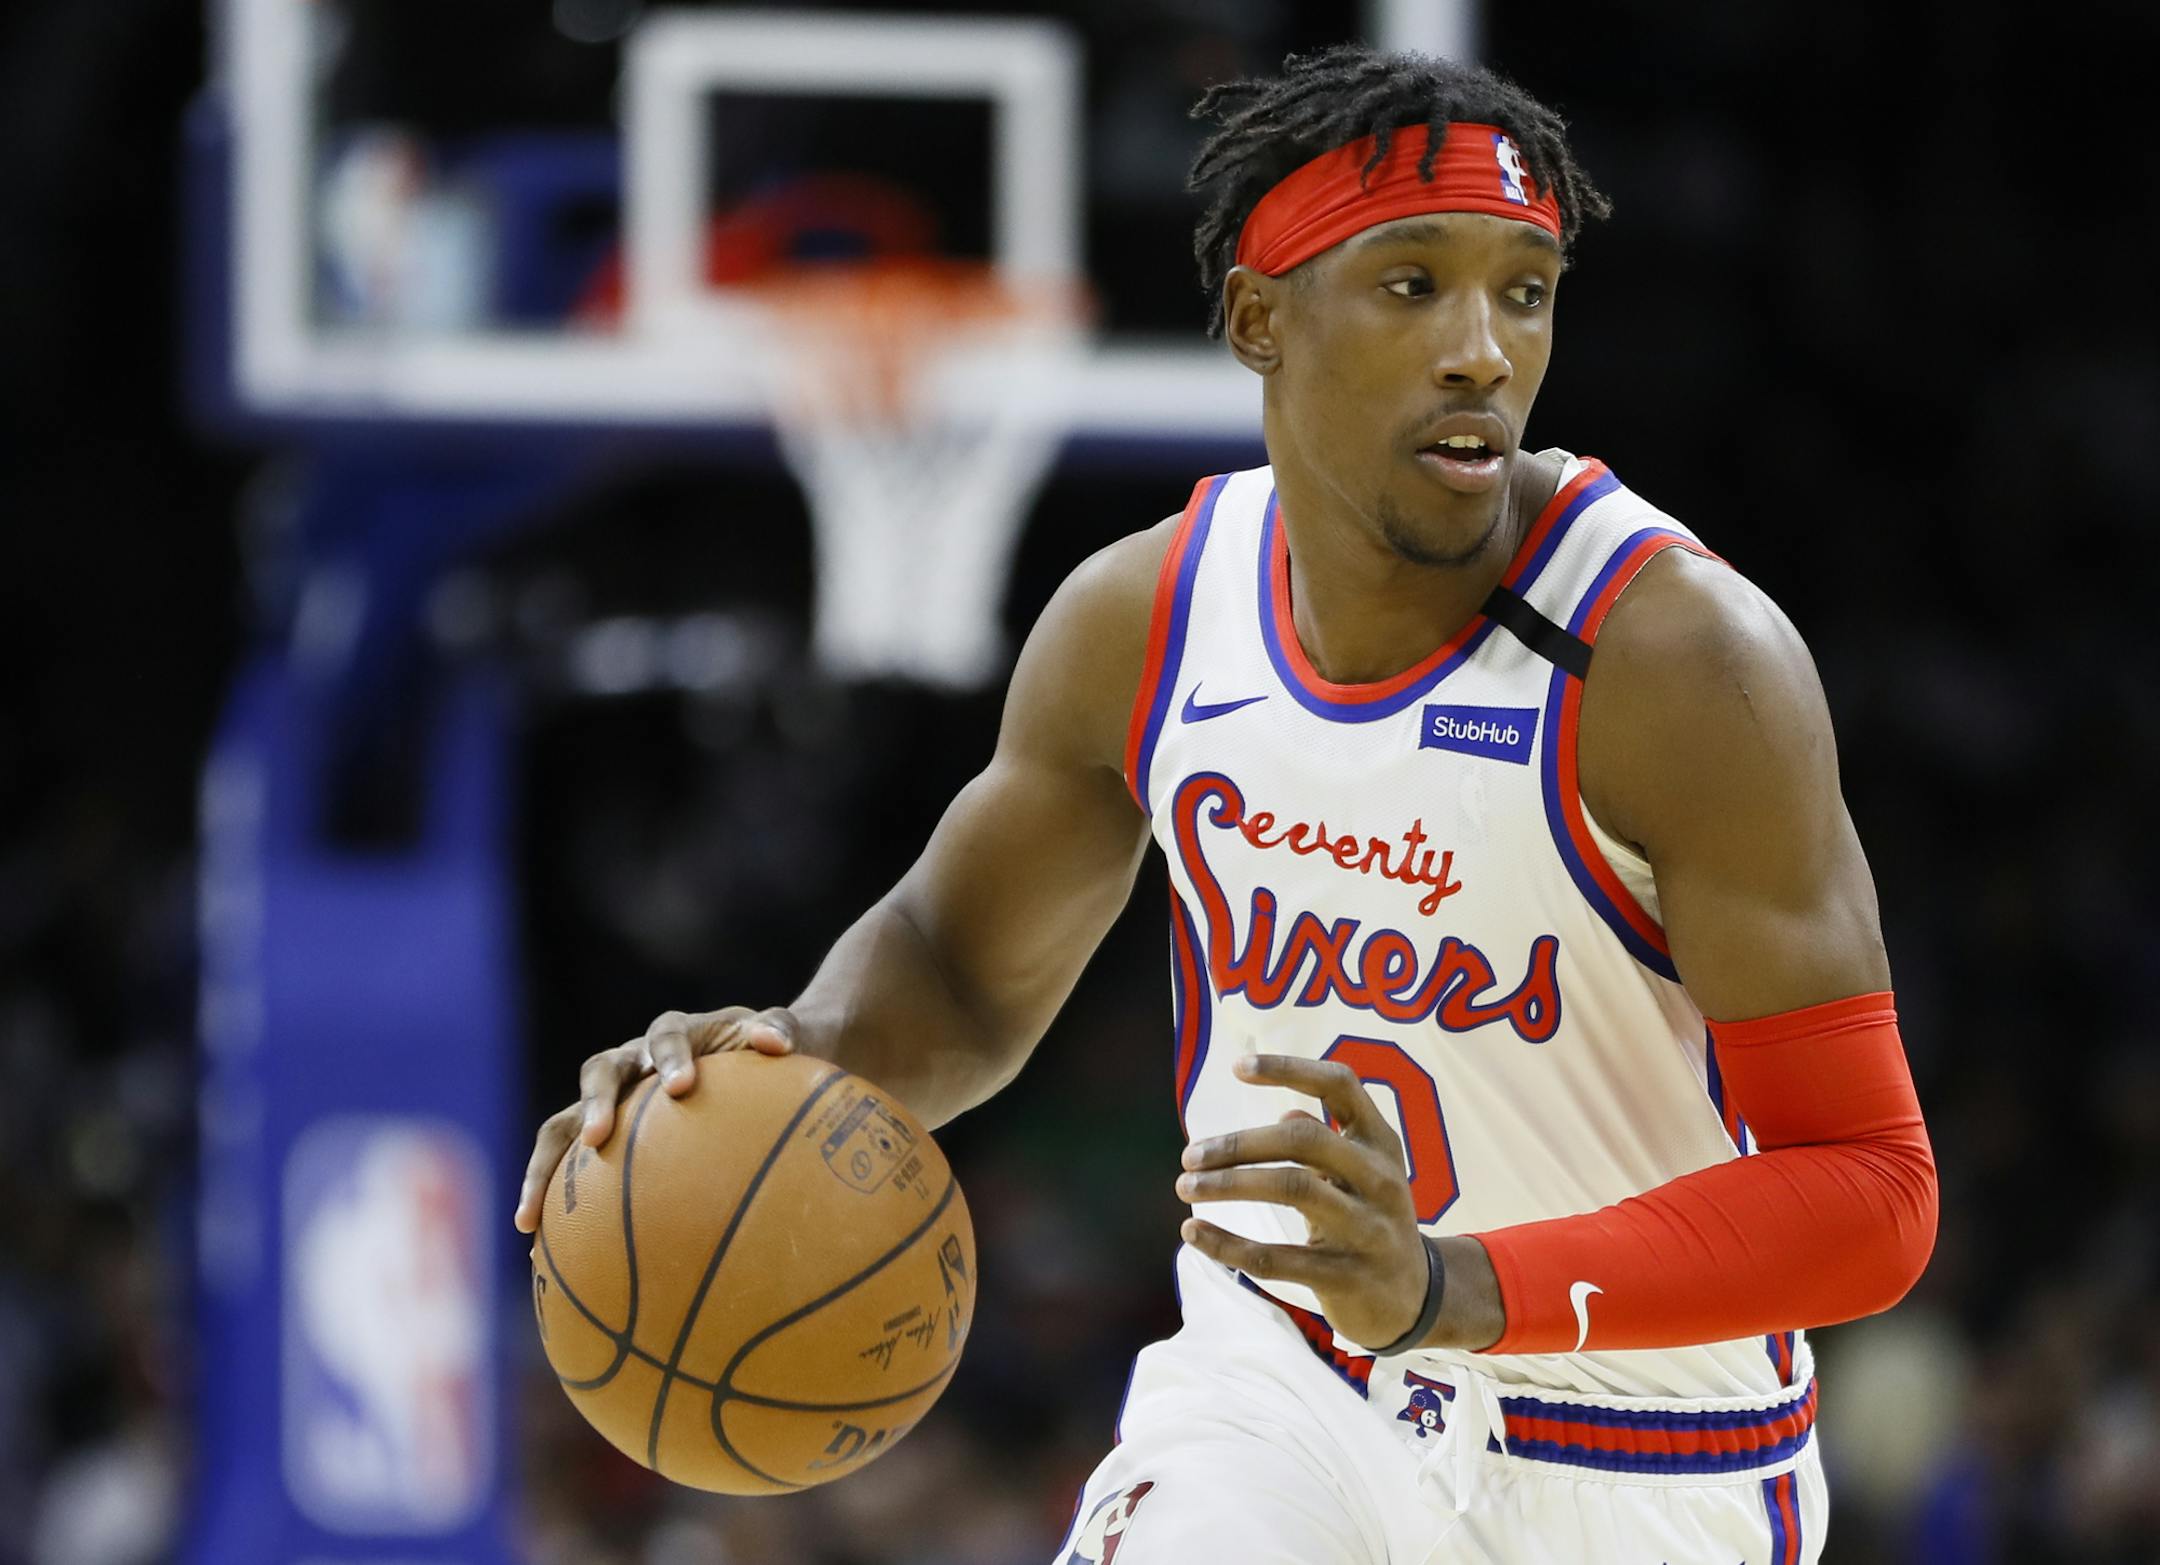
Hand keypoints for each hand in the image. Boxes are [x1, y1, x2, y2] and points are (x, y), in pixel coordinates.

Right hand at [511, 1006, 796, 1232]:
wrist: (752, 1062)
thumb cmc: (765, 1053)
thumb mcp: (778, 1035)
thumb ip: (778, 1030)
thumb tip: (775, 1043)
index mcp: (674, 1033)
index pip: (667, 1036)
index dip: (669, 1057)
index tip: (679, 1087)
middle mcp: (631, 1061)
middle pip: (598, 1073)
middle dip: (594, 1105)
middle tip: (597, 1137)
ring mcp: (609, 1100)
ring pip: (562, 1125)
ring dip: (544, 1166)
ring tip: (531, 1218)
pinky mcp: (599, 1137)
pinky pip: (566, 1171)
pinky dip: (551, 1206)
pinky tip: (541, 1255)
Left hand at [1175, 1054, 1431, 1351]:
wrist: (1416, 1300)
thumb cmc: (1372, 1222)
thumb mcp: (1363, 1176)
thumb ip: (1327, 1144)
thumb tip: (1287, 1110)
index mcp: (1381, 1143)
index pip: (1340, 1085)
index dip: (1290, 1069)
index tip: (1238, 1067)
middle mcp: (1380, 1178)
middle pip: (1305, 1139)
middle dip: (1240, 1143)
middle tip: (1190, 1155)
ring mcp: (1368, 1229)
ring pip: (1292, 1189)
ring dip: (1228, 1185)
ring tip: (1185, 1186)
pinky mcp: (1348, 1277)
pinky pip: (1277, 1259)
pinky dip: (1228, 1245)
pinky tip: (1193, 1233)